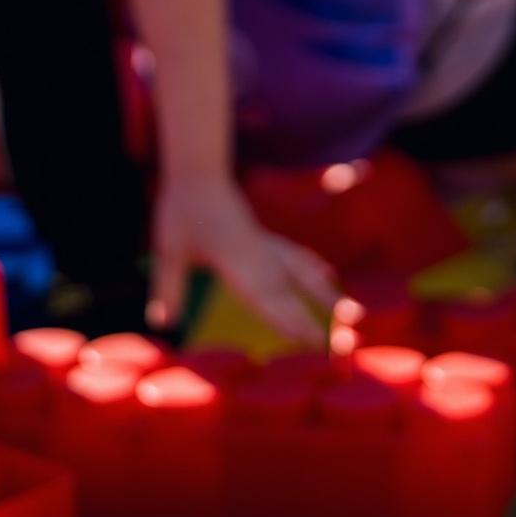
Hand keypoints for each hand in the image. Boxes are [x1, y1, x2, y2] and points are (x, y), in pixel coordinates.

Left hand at [150, 175, 338, 340]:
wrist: (199, 172)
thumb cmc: (182, 210)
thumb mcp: (168, 249)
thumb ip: (169, 287)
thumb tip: (163, 323)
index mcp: (237, 260)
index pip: (265, 297)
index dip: (288, 321)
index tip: (309, 341)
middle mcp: (259, 255)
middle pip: (292, 293)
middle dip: (315, 320)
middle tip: (340, 344)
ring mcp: (266, 245)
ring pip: (302, 274)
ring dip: (326, 295)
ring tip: (352, 313)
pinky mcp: (264, 237)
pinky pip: (295, 256)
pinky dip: (313, 267)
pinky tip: (326, 273)